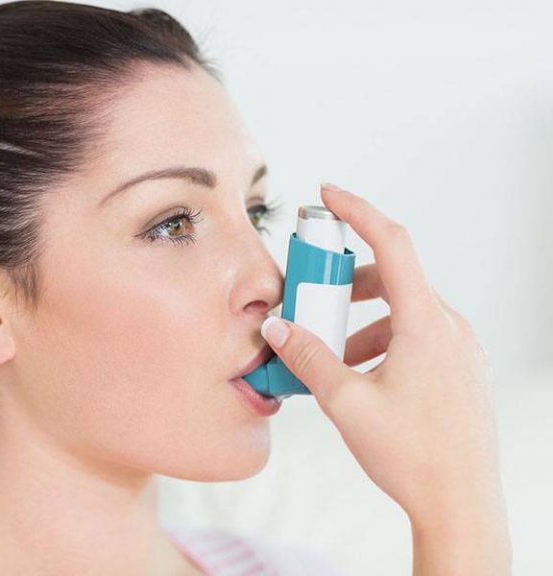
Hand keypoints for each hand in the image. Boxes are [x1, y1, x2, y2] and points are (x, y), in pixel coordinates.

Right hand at [261, 183, 510, 572]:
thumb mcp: (345, 403)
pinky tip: (361, 375)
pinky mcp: (459, 368)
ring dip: (362, 320)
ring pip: (403, 310)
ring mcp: (459, 348)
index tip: (328, 195)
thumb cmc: (411, 456)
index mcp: (425, 324)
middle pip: (392, 278)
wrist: (460, 504)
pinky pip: (417, 334)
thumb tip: (278, 328)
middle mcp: (449, 327)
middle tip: (312, 301)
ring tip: (333, 356)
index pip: (392, 243)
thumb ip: (307, 358)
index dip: (358, 211)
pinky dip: (382, 340)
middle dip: (345, 285)